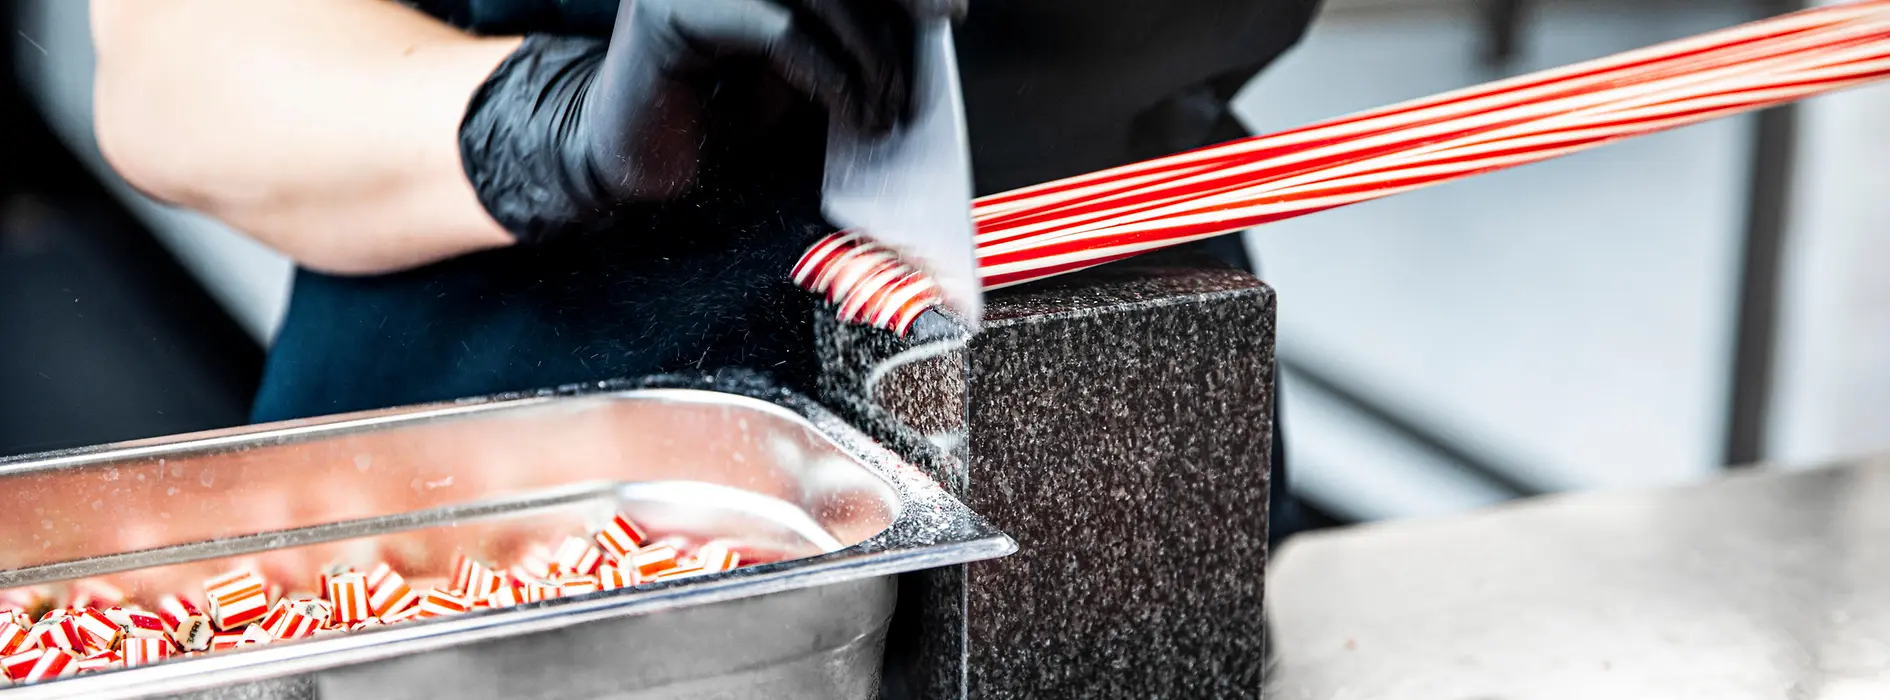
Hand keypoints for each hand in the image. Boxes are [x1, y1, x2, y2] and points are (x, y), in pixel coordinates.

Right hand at [460, 0, 965, 243]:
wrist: (628, 162)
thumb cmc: (715, 117)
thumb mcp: (797, 64)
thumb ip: (841, 32)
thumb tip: (919, 17)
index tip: (946, 11)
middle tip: (939, 29)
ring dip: (870, 49)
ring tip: (885, 108)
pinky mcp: (673, 15)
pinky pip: (782, 30)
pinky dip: (832, 76)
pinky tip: (854, 115)